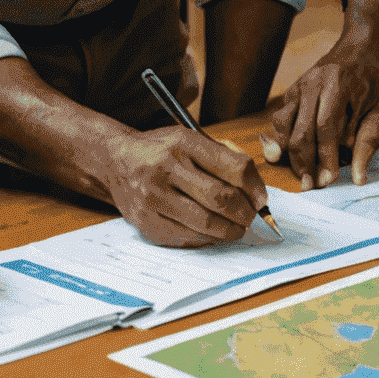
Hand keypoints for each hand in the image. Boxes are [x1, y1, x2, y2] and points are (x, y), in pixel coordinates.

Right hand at [101, 128, 265, 247]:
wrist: (117, 161)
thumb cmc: (163, 150)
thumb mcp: (192, 138)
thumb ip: (225, 156)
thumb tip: (256, 190)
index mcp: (183, 142)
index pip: (233, 167)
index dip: (254, 187)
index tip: (261, 198)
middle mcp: (166, 169)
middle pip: (220, 198)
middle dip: (244, 213)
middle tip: (251, 217)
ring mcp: (153, 198)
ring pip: (205, 223)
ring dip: (230, 231)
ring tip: (238, 228)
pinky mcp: (146, 223)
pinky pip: (186, 238)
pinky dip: (207, 239)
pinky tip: (214, 233)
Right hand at [260, 27, 378, 188]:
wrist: (365, 43)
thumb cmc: (378, 78)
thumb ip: (369, 142)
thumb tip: (359, 178)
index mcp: (341, 83)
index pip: (326, 126)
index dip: (325, 156)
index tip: (329, 179)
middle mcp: (315, 82)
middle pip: (301, 130)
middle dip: (305, 162)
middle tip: (312, 186)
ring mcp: (300, 85)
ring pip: (283, 124)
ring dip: (289, 153)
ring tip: (302, 174)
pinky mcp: (293, 90)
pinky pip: (280, 118)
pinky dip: (281, 138)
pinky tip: (286, 155)